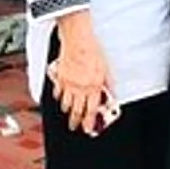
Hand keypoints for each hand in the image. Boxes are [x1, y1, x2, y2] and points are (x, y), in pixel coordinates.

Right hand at [50, 11, 111, 132]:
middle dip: (75, 121)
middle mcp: (79, 88)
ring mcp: (68, 84)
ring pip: (65, 103)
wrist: (78, 39)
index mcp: (93, 87)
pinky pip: (57, 92)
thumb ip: (108, 83)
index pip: (90, 111)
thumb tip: (112, 93)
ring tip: (68, 113)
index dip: (88, 123)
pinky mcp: (60, 77)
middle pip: (76, 111)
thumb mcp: (106, 67)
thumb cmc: (93, 49)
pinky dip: (58, 97)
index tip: (87, 130)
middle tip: (75, 126)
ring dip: (67, 110)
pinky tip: (59, 98)